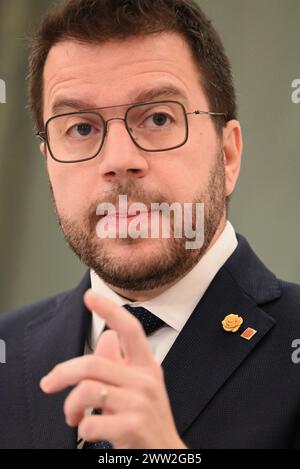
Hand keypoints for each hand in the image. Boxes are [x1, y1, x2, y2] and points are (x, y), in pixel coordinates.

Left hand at [40, 290, 186, 448]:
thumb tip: (106, 338)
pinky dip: (83, 426)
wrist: (166, 453)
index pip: (130, 330)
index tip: (90, 296)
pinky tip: (89, 428)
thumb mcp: (138, 387)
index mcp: (147, 366)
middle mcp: (145, 380)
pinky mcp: (132, 426)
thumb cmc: (148, 420)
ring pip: (86, 389)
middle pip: (93, 362)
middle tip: (49, 383)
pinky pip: (91, 420)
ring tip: (71, 415)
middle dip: (62, 372)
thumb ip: (120, 363)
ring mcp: (140, 403)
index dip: (110, 310)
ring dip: (69, 405)